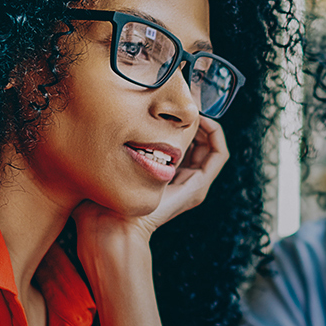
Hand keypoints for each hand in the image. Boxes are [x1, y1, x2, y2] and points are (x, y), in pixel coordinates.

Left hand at [73, 119, 229, 242]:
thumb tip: (108, 122)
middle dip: (195, 119)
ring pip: (212, 145)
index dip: (183, 122)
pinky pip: (219, 153)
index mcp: (166, 176)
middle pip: (200, 143)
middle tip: (184, 101)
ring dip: (206, 123)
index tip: (170, 105)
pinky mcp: (199, 185)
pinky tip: (200, 119)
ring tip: (192, 108)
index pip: (184, 144)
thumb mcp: (113, 163)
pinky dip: (216, 133)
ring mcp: (194, 184)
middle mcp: (184, 180)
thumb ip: (118, 147)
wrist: (114, 224)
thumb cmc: (106, 197)